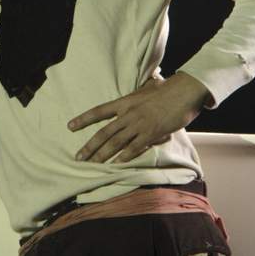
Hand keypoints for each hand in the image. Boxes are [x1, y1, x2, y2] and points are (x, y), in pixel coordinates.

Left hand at [67, 73, 211, 162]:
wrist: (184, 92)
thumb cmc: (167, 89)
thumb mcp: (147, 89)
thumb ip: (138, 97)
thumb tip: (137, 97)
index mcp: (125, 101)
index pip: (99, 111)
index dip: (84, 119)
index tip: (70, 126)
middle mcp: (128, 113)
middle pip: (104, 132)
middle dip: (90, 146)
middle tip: (78, 157)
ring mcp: (139, 124)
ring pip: (116, 142)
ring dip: (102, 155)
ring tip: (92, 165)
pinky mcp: (151, 133)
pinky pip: (134, 148)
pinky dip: (124, 157)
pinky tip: (115, 165)